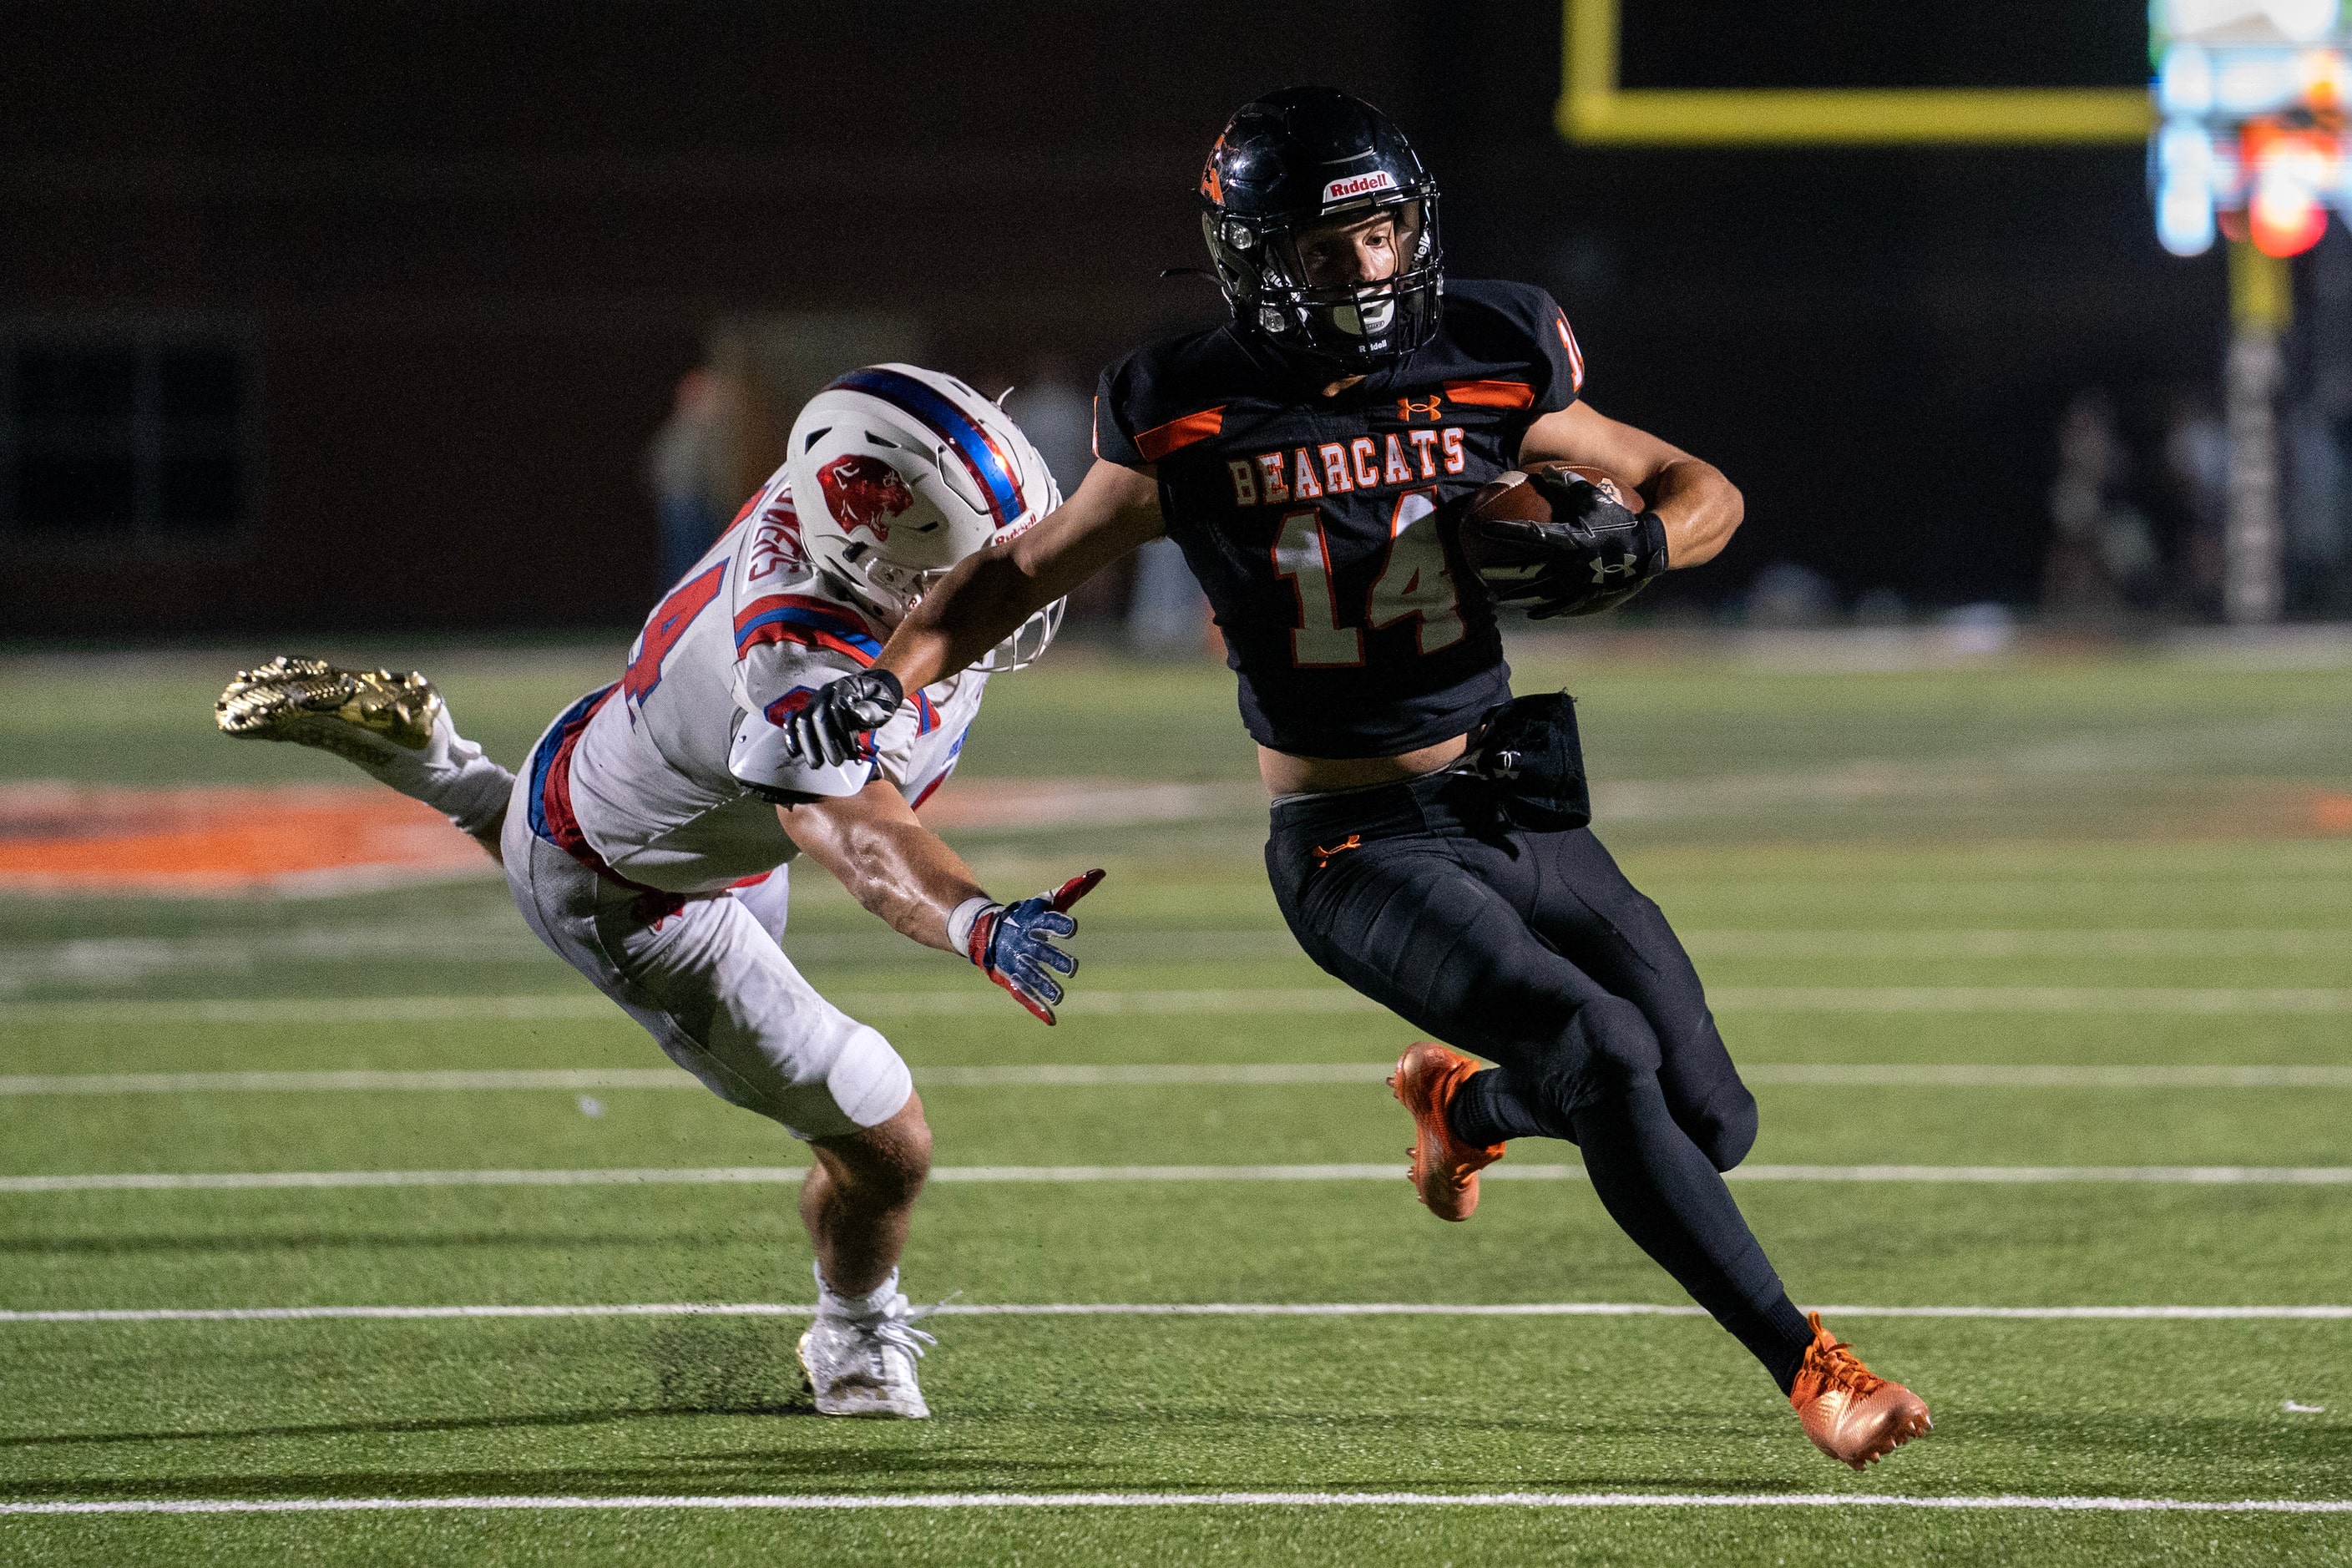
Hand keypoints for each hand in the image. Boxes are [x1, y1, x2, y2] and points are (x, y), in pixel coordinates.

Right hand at [780, 669, 903, 765]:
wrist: (873, 689)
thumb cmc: (879, 700)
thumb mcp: (883, 704)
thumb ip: (871, 709)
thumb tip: (856, 715)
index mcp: (845, 687)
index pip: (837, 708)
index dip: (843, 731)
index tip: (853, 750)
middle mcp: (826, 692)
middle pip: (817, 716)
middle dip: (825, 742)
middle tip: (836, 762)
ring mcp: (815, 701)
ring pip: (802, 720)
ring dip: (807, 744)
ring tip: (817, 764)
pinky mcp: (809, 711)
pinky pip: (794, 722)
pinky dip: (792, 737)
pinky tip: (794, 753)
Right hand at [964, 869, 1105, 1024]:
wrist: (988, 931)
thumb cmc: (1026, 915)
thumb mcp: (1047, 901)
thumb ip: (1073, 889)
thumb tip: (1100, 872)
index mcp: (1034, 921)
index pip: (1049, 921)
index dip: (1060, 925)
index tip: (1072, 929)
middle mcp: (1025, 942)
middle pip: (1042, 951)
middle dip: (1055, 960)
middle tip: (1072, 969)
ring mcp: (1018, 961)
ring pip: (1033, 975)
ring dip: (1045, 985)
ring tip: (1059, 995)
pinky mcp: (1014, 978)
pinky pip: (1025, 994)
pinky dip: (1037, 1006)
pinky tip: (1051, 1018)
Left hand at [1485, 474, 1668, 618]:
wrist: (1649, 548)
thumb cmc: (1622, 519)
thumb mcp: (1596, 497)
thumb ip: (1570, 484)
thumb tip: (1548, 471)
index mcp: (1567, 538)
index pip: (1527, 534)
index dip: (1504, 530)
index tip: (1483, 527)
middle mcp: (1568, 564)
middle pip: (1526, 569)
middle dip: (1501, 571)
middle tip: (1480, 572)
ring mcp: (1576, 583)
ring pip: (1539, 592)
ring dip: (1516, 596)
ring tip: (1496, 600)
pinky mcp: (1586, 596)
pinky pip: (1560, 605)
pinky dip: (1544, 608)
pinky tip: (1530, 611)